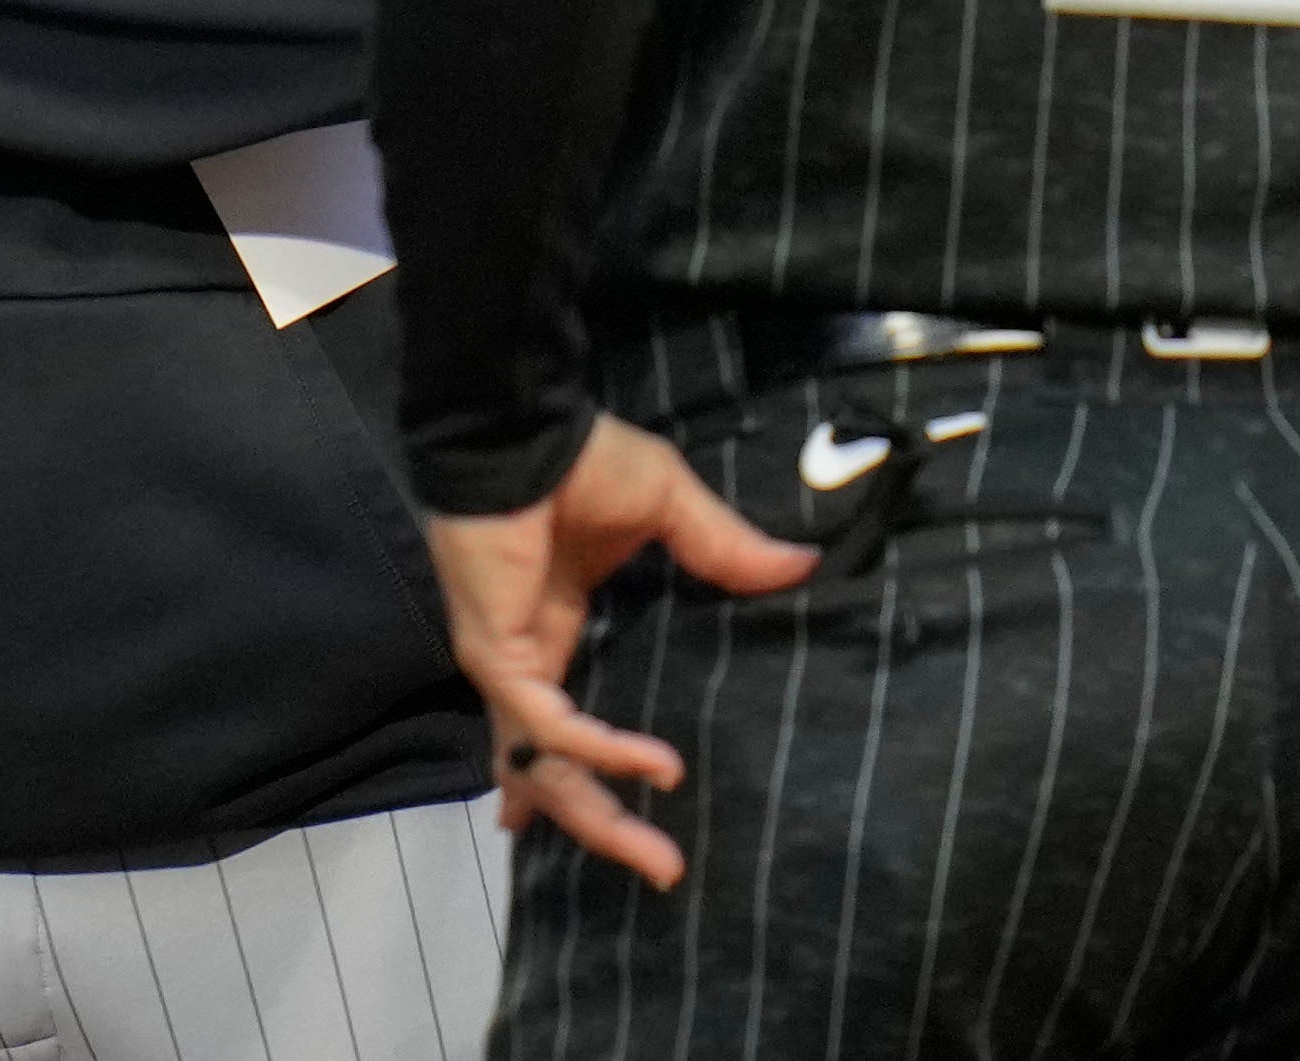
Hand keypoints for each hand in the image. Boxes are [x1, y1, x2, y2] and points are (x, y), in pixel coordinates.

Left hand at [424, 416, 818, 885]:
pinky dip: (602, 750)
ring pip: (545, 767)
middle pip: (555, 769)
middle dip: (605, 825)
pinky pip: (550, 724)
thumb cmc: (578, 456)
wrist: (520, 427)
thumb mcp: (668, 507)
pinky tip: (653, 766)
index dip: (584, 771)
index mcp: (554, 627)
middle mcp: (526, 659)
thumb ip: (724, 549)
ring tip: (661, 857)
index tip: (626, 813)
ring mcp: (507, 662)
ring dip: (600, 815)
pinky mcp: (499, 653)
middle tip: (666, 871)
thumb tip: (800, 568)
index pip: (560, 724)